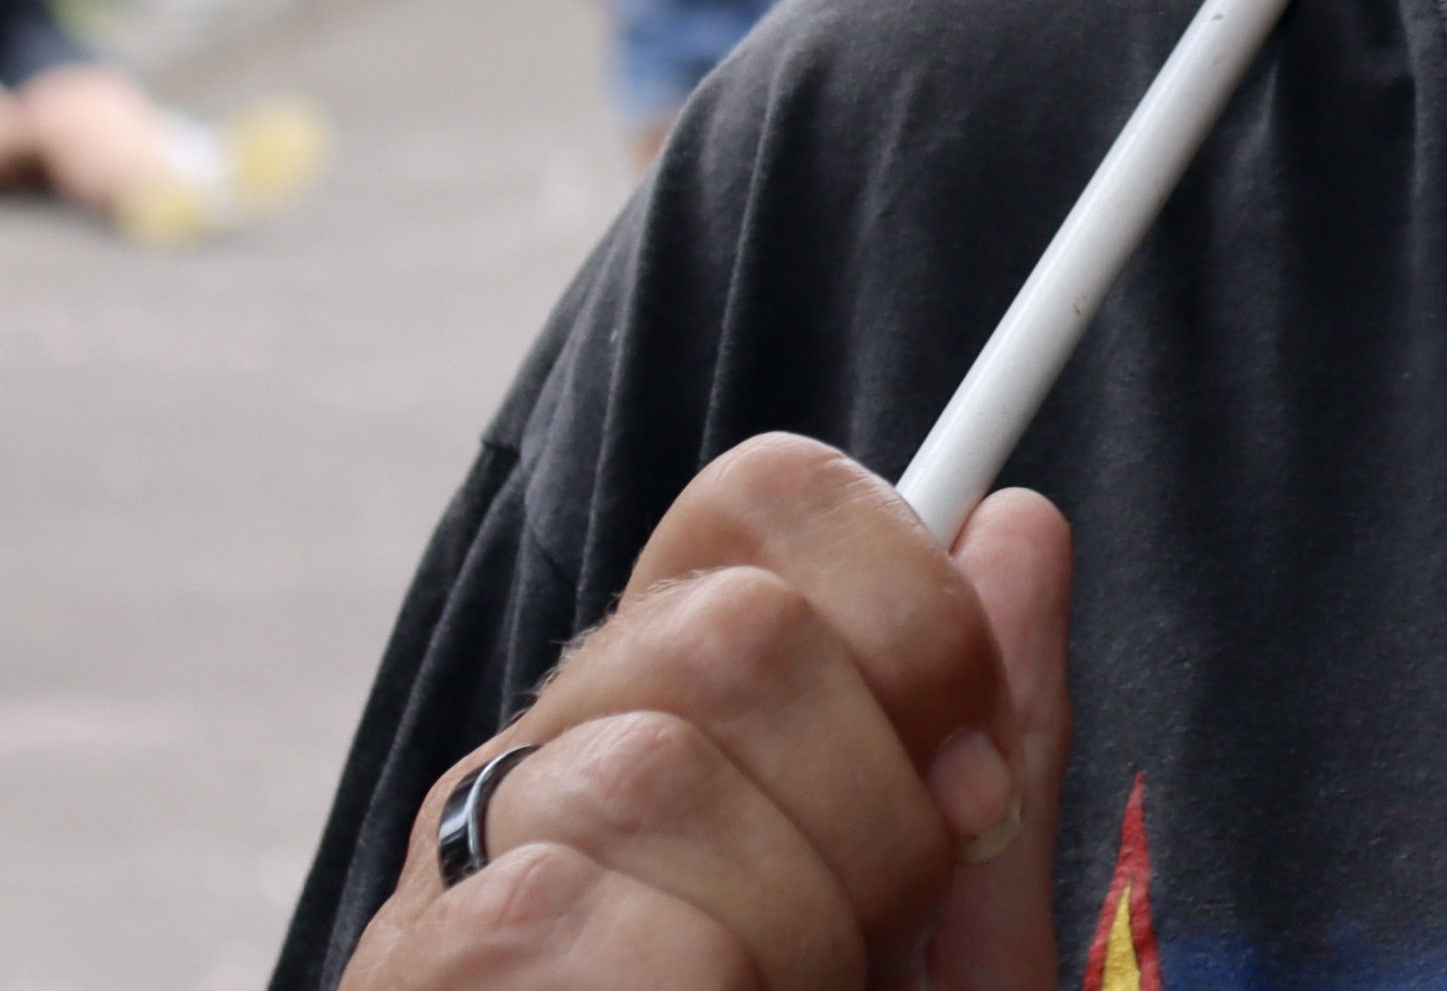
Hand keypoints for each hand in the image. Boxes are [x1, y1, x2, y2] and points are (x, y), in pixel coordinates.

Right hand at [344, 437, 1072, 990]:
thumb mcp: (948, 948)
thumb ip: (988, 746)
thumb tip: (1018, 520)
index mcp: (664, 725)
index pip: (760, 504)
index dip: (899, 598)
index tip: (965, 769)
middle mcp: (540, 772)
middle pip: (734, 629)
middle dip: (871, 806)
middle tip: (870, 950)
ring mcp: (458, 887)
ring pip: (661, 776)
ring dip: (791, 939)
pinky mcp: (428, 984)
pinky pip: (613, 932)